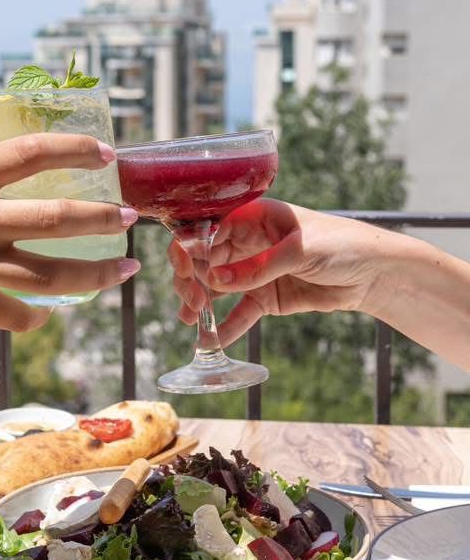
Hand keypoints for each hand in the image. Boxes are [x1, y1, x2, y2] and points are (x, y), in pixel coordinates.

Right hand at [0, 132, 139, 331]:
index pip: (31, 153)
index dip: (75, 150)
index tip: (105, 153)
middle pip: (56, 218)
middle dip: (103, 219)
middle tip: (130, 218)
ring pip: (50, 274)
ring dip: (95, 274)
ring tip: (124, 270)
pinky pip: (13, 315)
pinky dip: (35, 317)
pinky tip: (47, 316)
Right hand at [168, 199, 392, 345]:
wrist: (373, 274)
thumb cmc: (340, 244)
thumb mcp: (298, 251)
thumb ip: (257, 267)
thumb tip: (215, 280)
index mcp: (251, 217)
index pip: (208, 229)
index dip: (191, 247)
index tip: (185, 269)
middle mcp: (246, 243)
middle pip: (204, 259)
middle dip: (191, 279)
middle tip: (192, 301)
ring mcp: (252, 271)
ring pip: (214, 286)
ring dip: (199, 302)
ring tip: (191, 320)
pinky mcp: (265, 298)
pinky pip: (239, 313)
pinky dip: (225, 327)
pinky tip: (211, 341)